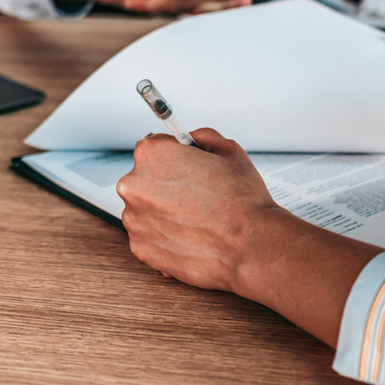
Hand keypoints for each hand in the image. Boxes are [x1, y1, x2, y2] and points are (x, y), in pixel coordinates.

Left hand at [116, 129, 284, 291]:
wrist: (250, 246)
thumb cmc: (242, 202)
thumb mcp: (228, 150)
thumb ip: (201, 137)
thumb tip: (190, 141)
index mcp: (152, 154)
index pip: (154, 148)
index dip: (175, 158)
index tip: (186, 168)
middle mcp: (134, 185)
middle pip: (146, 180)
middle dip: (168, 186)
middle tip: (197, 197)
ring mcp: (134, 219)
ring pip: (146, 210)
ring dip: (165, 212)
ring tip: (197, 220)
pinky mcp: (140, 247)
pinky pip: (149, 236)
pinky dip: (165, 237)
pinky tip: (191, 236)